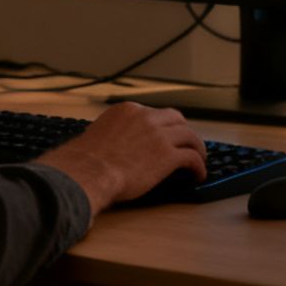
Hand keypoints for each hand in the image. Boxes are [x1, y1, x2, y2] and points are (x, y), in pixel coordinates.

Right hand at [35, 102, 207, 214]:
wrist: (89, 171)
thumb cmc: (86, 160)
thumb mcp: (98, 135)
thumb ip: (112, 134)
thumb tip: (113, 147)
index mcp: (128, 111)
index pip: (153, 113)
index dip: (162, 126)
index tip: (165, 136)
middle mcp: (146, 118)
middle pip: (175, 119)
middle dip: (183, 130)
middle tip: (187, 142)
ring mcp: (159, 135)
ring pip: (189, 135)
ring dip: (197, 147)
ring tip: (200, 158)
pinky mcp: (168, 155)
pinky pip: (192, 157)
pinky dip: (198, 166)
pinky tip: (198, 175)